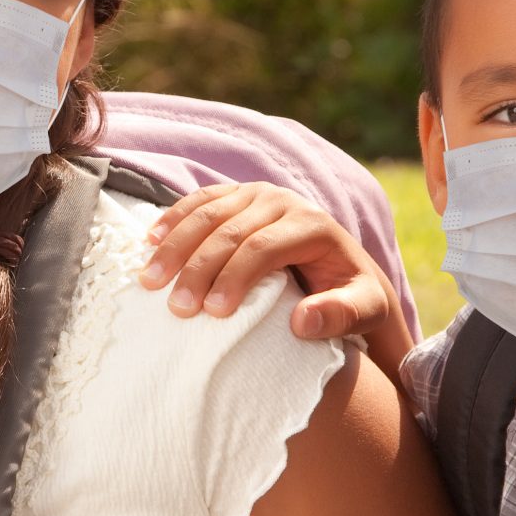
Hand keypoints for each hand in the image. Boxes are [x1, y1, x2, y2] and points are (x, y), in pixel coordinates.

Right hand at [141, 183, 408, 366]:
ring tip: (150, 281)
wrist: (346, 270)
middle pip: (230, 231)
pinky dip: (173, 220)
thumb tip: (303, 321)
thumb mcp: (366, 313)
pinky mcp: (238, 195)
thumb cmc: (352, 297)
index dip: (235, 277)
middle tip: (176, 307)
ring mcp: (257, 193)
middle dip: (198, 268)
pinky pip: (200, 201)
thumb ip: (342, 316)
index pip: (264, 248)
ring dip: (175, 246)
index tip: (213, 313)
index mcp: (312, 225)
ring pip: (208, 213)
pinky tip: (149, 242)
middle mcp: (283, 201)